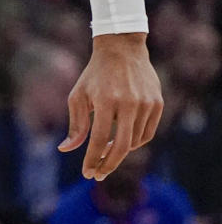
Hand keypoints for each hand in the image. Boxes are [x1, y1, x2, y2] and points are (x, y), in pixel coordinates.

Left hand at [59, 32, 162, 178]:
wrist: (121, 48)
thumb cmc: (95, 74)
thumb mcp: (79, 94)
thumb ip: (76, 124)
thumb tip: (65, 150)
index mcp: (105, 99)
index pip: (98, 138)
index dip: (92, 159)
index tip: (87, 174)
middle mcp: (127, 102)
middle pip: (120, 147)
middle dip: (108, 165)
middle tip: (99, 175)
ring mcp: (145, 103)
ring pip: (134, 142)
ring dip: (120, 151)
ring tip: (106, 149)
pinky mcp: (157, 103)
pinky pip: (147, 133)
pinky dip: (135, 142)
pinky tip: (123, 141)